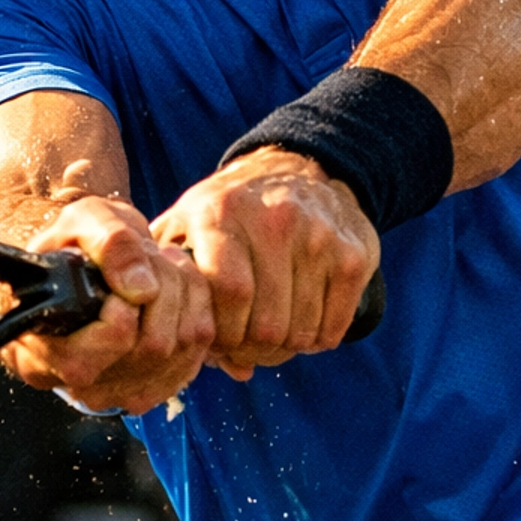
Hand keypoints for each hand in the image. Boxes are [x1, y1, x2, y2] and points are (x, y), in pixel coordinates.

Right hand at [0, 180, 215, 416]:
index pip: (113, 337)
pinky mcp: (154, 388)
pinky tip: (176, 291)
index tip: (122, 269)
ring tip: (163, 267)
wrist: (87, 265)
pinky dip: (196, 313)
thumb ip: (109, 245)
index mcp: (45, 351)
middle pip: (154, 346)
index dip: (128, 298)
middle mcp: (82, 385)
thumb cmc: (74, 246)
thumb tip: (142, 288)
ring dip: (184, 296)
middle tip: (151, 255)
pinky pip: (196, 354)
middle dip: (164, 287)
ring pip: (181, 350)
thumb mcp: (83, 222)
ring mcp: (121, 393)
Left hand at [151, 147, 378, 380]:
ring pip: (301, 331)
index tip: (218, 342)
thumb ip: (167, 274)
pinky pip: (334, 326)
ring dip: (284, 350)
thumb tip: (182, 341)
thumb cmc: (228, 213)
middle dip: (251, 351)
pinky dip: (317, 342)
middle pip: (266, 322)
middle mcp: (274, 219)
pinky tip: (302, 327)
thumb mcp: (184, 223)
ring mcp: (318, 236)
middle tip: (245, 351)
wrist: (297, 169)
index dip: (223, 333)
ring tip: (270, 340)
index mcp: (221, 213)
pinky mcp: (353, 254)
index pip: (230, 292)